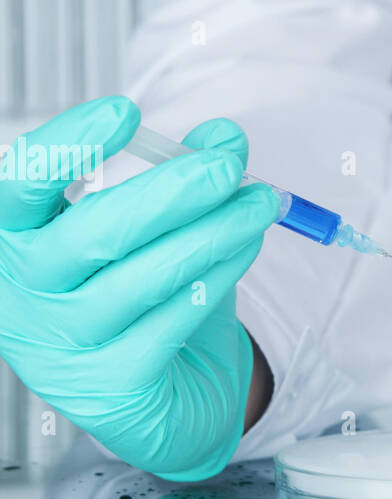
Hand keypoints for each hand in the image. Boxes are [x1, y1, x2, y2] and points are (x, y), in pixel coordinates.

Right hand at [0, 96, 280, 480]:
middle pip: (89, 234)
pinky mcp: (111, 387)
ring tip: (260, 202)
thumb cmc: (143, 284)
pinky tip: (245, 246)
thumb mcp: (157, 221)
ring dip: (213, 232)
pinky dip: (218, 273)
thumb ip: (187, 170)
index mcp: (18, 239)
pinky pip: (172, 319)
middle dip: (168, 193)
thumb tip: (225, 136)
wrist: (161, 387)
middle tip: (226, 168)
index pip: (16, 186)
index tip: (124, 111)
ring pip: (142, 278)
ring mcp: (63, 347)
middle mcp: (24, 296)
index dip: (64, 148)